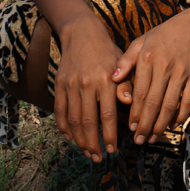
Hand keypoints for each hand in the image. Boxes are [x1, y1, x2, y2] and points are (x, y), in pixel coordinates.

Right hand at [53, 14, 131, 161]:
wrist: (82, 33)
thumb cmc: (107, 51)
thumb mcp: (122, 64)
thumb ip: (126, 85)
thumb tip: (130, 104)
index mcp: (106, 80)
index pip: (108, 115)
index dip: (110, 136)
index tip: (114, 150)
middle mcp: (87, 83)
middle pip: (89, 122)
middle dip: (94, 144)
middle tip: (99, 158)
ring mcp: (71, 85)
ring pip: (74, 120)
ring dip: (80, 140)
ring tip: (87, 152)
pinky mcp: (59, 84)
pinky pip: (60, 111)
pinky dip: (64, 127)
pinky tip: (71, 138)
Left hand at [113, 4, 189, 144]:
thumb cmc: (162, 36)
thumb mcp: (141, 42)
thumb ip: (126, 60)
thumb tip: (113, 78)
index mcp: (148, 58)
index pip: (139, 92)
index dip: (135, 113)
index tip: (131, 128)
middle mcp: (164, 66)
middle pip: (153, 102)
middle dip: (146, 124)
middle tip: (140, 140)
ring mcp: (182, 72)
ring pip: (170, 104)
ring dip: (161, 124)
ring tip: (154, 138)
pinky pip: (188, 100)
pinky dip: (181, 115)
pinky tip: (173, 125)